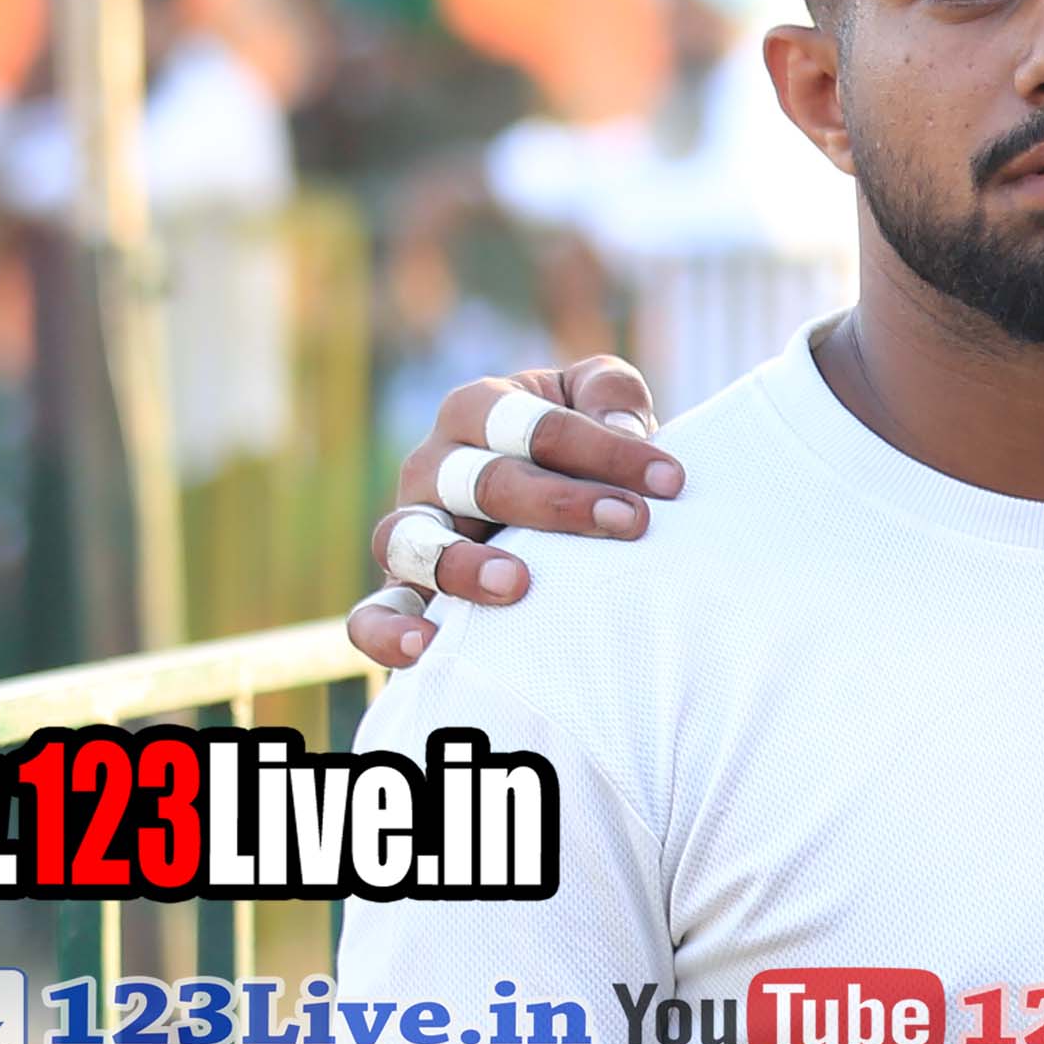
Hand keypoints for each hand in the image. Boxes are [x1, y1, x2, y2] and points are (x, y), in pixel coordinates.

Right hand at [348, 358, 679, 668]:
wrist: (551, 512)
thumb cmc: (583, 453)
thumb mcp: (599, 404)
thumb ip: (610, 396)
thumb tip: (624, 428)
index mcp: (476, 410)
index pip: (532, 423)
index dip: (604, 449)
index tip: (672, 480)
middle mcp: (432, 466)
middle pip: (484, 480)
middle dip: (560, 503)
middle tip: (630, 523)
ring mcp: (409, 528)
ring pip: (413, 541)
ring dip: (463, 562)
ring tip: (516, 585)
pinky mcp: (400, 591)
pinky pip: (370, 614)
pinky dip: (385, 630)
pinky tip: (423, 647)